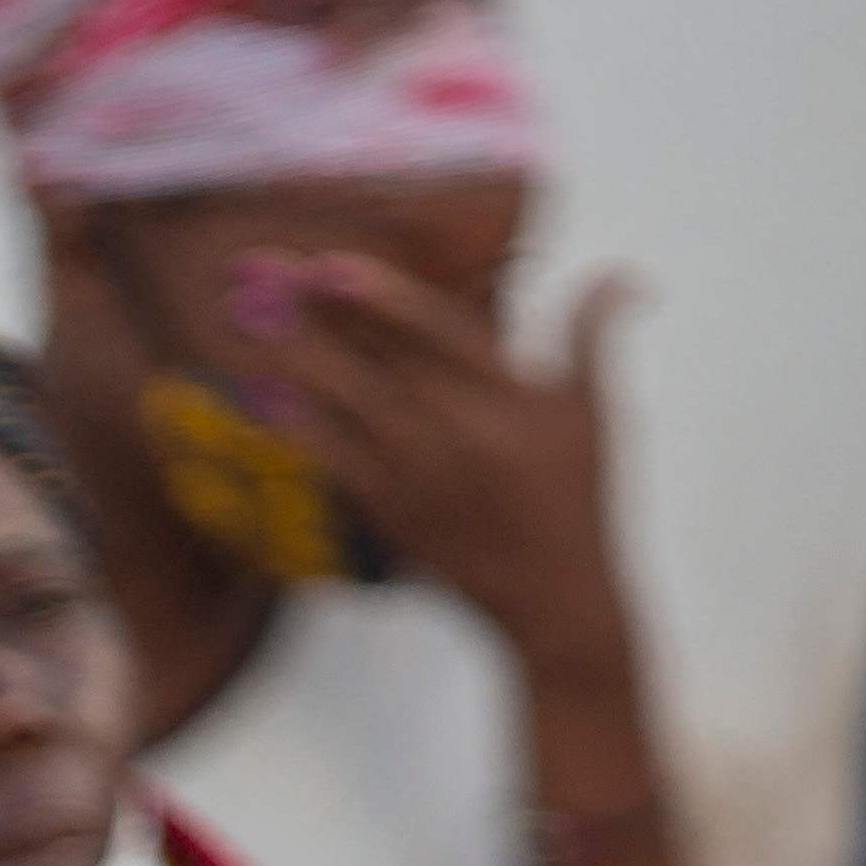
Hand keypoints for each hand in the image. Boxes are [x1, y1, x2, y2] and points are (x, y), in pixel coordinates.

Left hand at [243, 249, 640, 661]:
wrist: (554, 599)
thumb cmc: (578, 497)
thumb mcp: (597, 414)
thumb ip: (592, 337)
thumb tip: (623, 276)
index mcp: (511, 399)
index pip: (437, 333)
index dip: (381, 299)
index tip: (330, 267)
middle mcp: (460, 433)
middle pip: (374, 359)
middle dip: (313, 313)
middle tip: (256, 268)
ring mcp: (420, 475)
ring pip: (344, 404)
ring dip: (292, 357)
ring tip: (243, 313)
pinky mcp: (393, 511)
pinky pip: (334, 461)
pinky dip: (298, 425)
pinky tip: (262, 392)